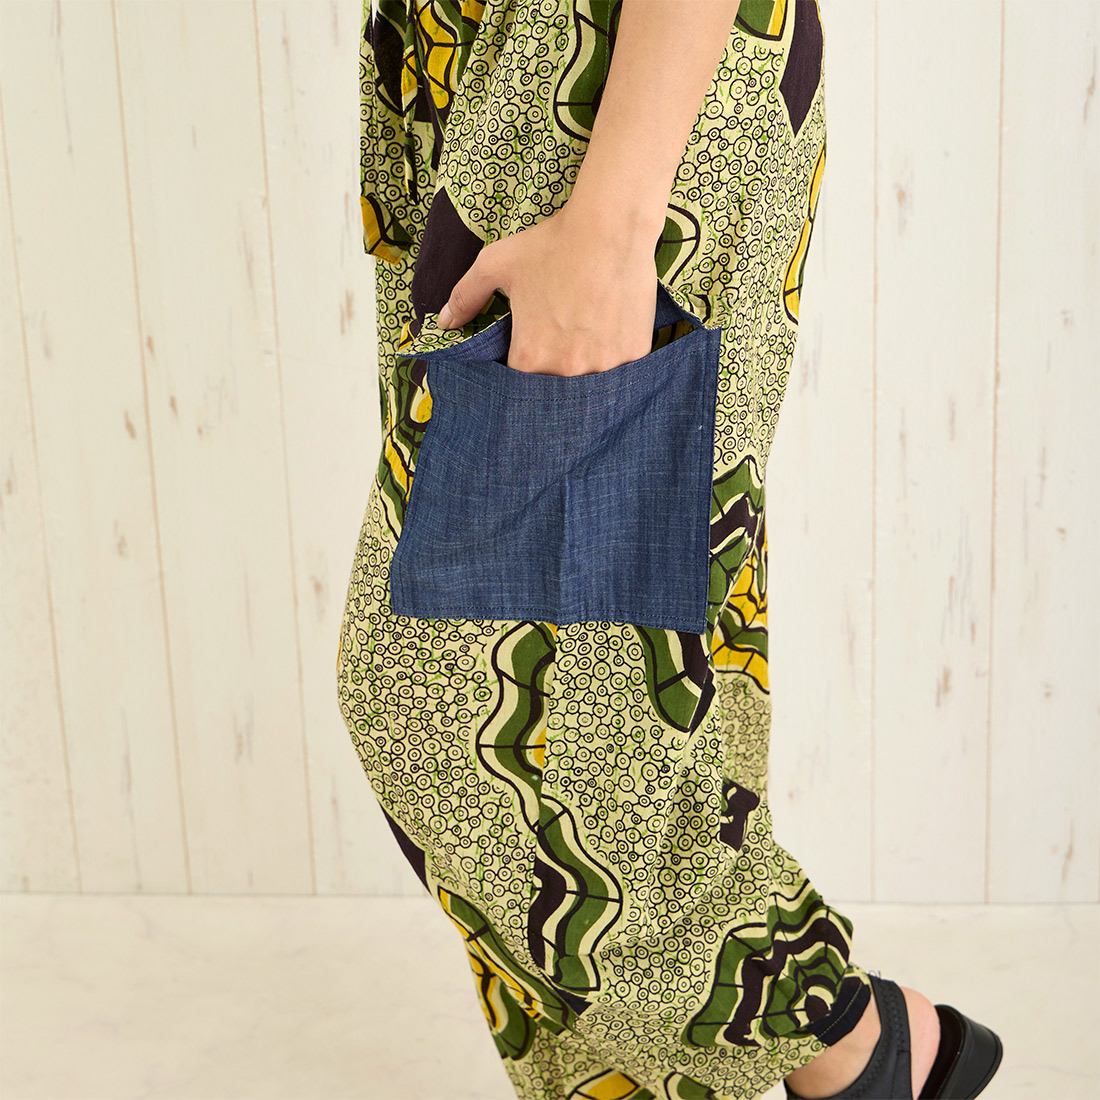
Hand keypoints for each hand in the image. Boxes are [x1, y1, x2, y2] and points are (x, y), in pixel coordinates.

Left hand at [436, 206, 660, 376]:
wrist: (611, 227)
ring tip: (587, 337)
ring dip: (585, 370)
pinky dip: (614, 359)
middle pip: (554, 389)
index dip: (522, 368)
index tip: (529, 352)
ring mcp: (604, 367)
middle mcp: (566, 370)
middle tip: (561, 342)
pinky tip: (611, 333)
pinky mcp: (634, 356)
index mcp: (530, 357)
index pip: (519, 384)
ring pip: (590, 385)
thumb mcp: (496, 264)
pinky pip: (621, 372)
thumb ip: (465, 296)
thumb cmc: (551, 244)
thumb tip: (443, 321)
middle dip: (554, 373)